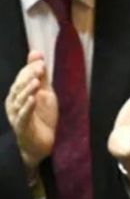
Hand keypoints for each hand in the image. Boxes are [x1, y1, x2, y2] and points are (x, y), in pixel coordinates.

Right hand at [7, 51, 56, 170]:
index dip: (30, 69)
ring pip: (20, 100)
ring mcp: (16, 115)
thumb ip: (41, 76)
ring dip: (28, 90)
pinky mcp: (22, 127)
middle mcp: (14, 103)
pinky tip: (33, 99)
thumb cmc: (42, 118)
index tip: (40, 61)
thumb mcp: (45, 94)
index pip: (22, 78)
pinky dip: (28, 107)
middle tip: (40, 68)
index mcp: (17, 94)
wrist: (41, 145)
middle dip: (29, 76)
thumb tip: (37, 53)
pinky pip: (24, 115)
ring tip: (37, 82)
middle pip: (19, 87)